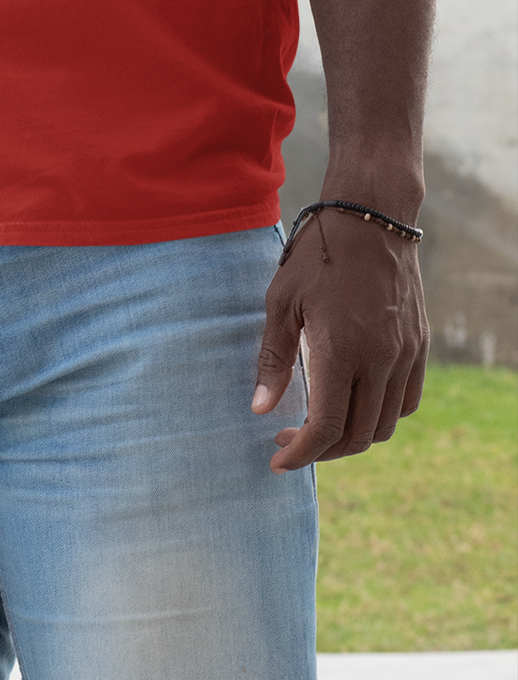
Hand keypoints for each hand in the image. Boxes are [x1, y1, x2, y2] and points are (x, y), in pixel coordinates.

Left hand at [253, 208, 428, 470]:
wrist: (371, 219)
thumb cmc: (317, 256)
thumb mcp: (281, 302)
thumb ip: (274, 360)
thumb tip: (261, 410)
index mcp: (341, 351)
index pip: (326, 428)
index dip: (301, 454)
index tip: (277, 460)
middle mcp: (379, 360)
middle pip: (356, 435)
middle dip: (321, 450)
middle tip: (290, 441)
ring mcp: (405, 355)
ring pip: (385, 424)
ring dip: (352, 436)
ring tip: (320, 425)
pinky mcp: (418, 346)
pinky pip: (406, 400)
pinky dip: (381, 415)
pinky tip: (354, 400)